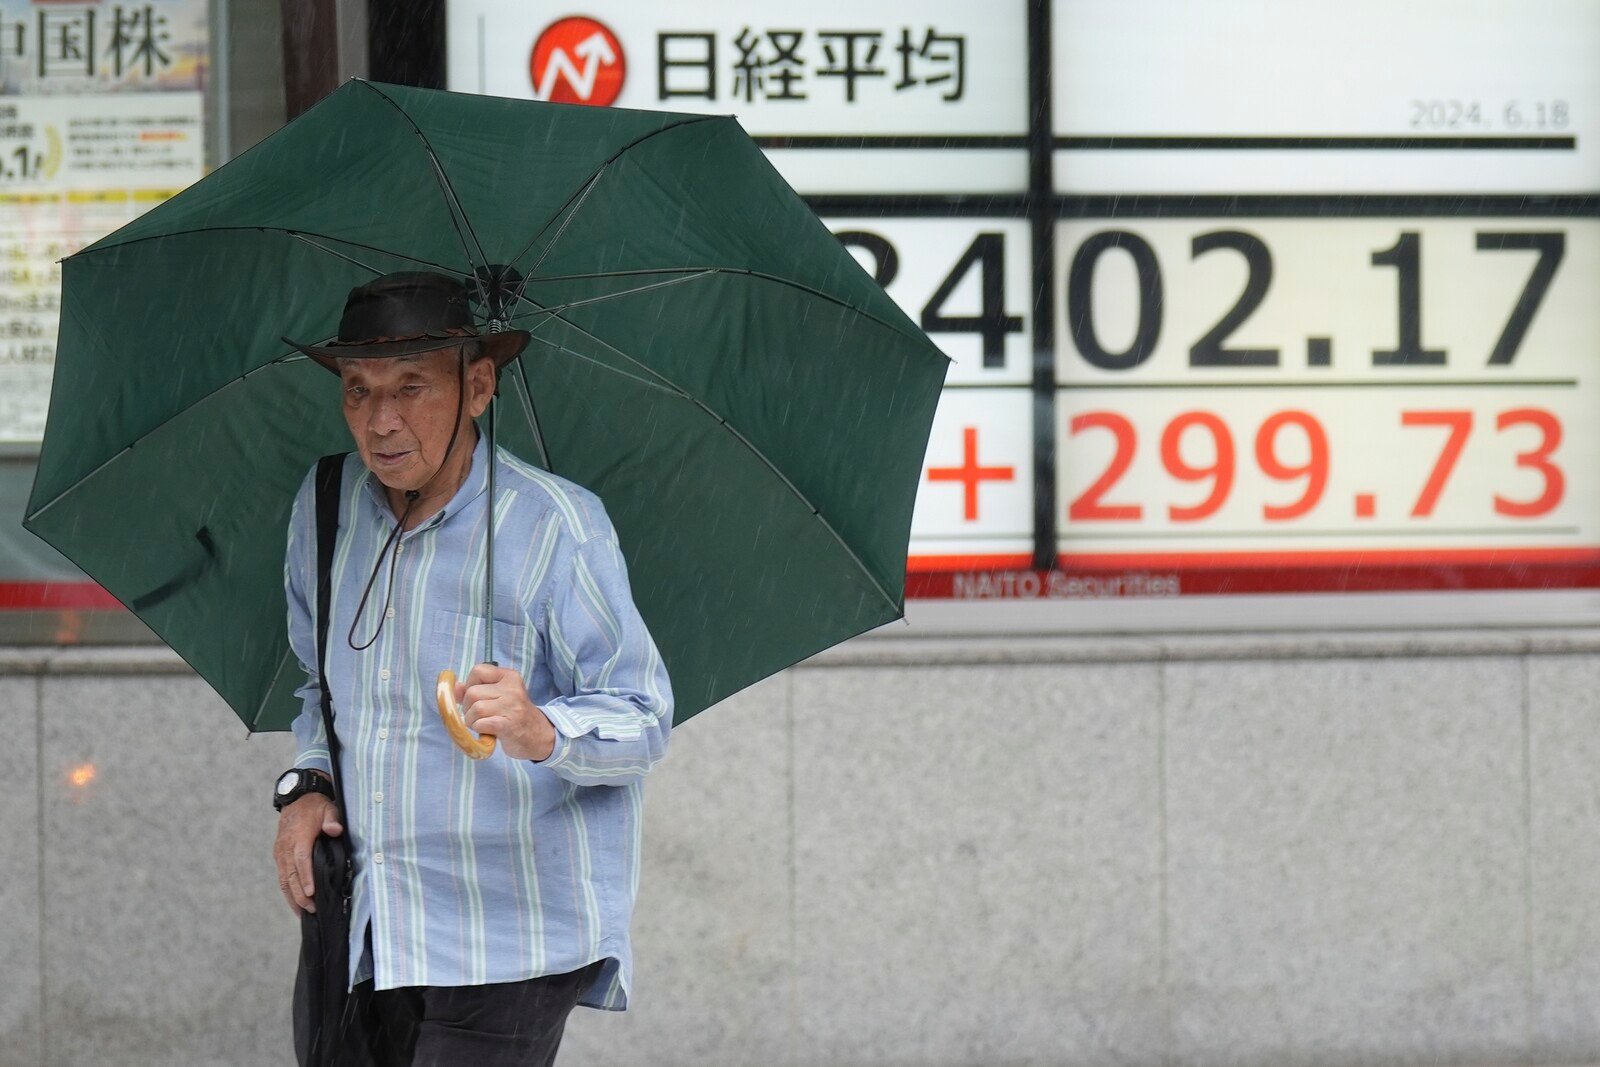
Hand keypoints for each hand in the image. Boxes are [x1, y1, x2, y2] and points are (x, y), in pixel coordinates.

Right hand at [273, 789, 341, 916]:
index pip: (301, 860)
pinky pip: (282, 876)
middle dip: (300, 894)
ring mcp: (280, 852)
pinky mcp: (279, 855)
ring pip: (284, 879)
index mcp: (298, 836)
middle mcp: (285, 847)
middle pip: (291, 875)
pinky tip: (295, 903)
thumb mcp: (328, 808)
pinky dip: (288, 891)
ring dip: (292, 897)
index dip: (305, 877)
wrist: (297, 798)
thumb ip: (332, 819)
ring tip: (303, 913)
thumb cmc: (315, 806)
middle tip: (312, 909)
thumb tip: (335, 830)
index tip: (311, 893)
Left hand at [456, 662, 556, 761]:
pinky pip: (480, 724)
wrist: (538, 736)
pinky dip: (479, 729)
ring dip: (472, 721)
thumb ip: (477, 690)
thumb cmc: (514, 715)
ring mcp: (511, 706)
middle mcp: (512, 688)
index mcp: (509, 676)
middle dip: (468, 707)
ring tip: (483, 724)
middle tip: (478, 716)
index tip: (476, 697)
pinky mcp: (508, 725)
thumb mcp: (499, 696)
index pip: (478, 670)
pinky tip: (487, 732)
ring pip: (475, 709)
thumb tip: (454, 687)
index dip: (470, 684)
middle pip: (472, 692)